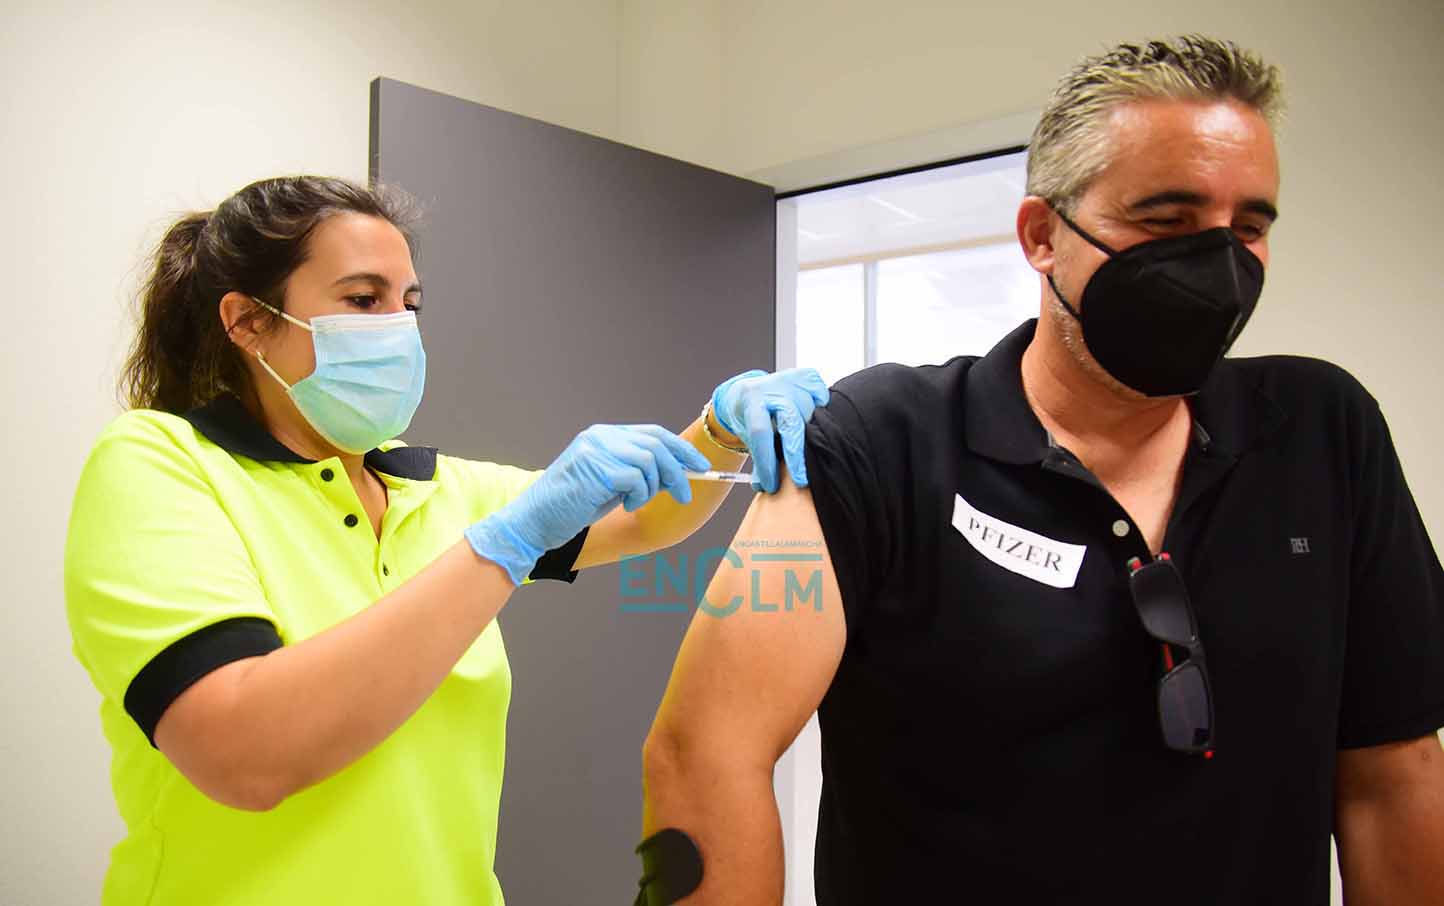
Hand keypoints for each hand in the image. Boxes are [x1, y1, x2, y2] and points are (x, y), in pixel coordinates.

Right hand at [464, 424, 711, 584]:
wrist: (534, 522)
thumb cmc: (572, 506)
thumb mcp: (611, 484)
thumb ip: (639, 472)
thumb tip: (679, 473)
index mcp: (603, 434)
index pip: (653, 433)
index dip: (680, 449)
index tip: (701, 466)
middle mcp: (601, 436)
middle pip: (657, 444)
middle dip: (678, 471)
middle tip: (685, 495)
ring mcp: (597, 449)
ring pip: (650, 461)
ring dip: (653, 488)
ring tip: (636, 503)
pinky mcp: (596, 469)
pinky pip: (637, 479)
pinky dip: (639, 496)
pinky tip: (624, 505)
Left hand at [710, 367, 829, 492]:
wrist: (748, 390)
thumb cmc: (749, 417)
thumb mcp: (746, 436)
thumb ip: (757, 459)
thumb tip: (765, 487)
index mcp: (750, 401)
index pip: (760, 432)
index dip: (767, 461)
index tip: (772, 484)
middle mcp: (770, 387)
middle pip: (790, 421)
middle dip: (796, 453)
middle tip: (800, 480)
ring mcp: (790, 380)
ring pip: (810, 411)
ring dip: (810, 435)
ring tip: (807, 450)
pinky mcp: (807, 376)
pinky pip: (822, 396)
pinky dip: (821, 409)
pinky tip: (815, 419)